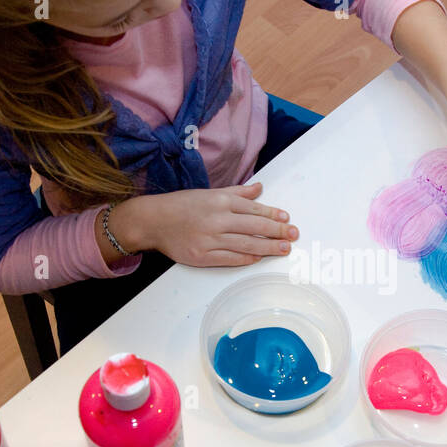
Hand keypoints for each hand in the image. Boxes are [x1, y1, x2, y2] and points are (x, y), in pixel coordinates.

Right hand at [115, 183, 296, 266]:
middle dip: (277, 231)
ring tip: (284, 249)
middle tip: (293, 235)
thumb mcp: (209, 193)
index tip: (287, 219)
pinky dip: (246, 258)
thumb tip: (260, 187)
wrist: (153, 221)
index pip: (254, 208)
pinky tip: (258, 258)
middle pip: (254, 227)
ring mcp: (209, 239)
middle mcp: (217, 219)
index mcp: (220, 201)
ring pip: (246, 244)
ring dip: (268, 247)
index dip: (273, 214)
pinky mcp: (201, 256)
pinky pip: (229, 258)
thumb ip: (237, 192)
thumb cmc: (182, 205)